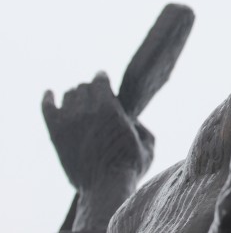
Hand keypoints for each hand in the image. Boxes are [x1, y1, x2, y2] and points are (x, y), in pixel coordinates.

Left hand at [42, 72, 153, 189]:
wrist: (105, 188)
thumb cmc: (130, 167)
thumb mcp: (148, 142)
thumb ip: (140, 125)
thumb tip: (131, 120)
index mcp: (110, 107)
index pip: (99, 80)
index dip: (102, 78)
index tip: (103, 79)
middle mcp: (87, 110)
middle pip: (83, 87)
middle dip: (90, 90)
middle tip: (94, 97)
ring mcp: (69, 121)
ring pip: (68, 95)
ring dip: (75, 96)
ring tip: (80, 103)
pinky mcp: (56, 134)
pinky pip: (47, 107)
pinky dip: (48, 99)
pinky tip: (50, 95)